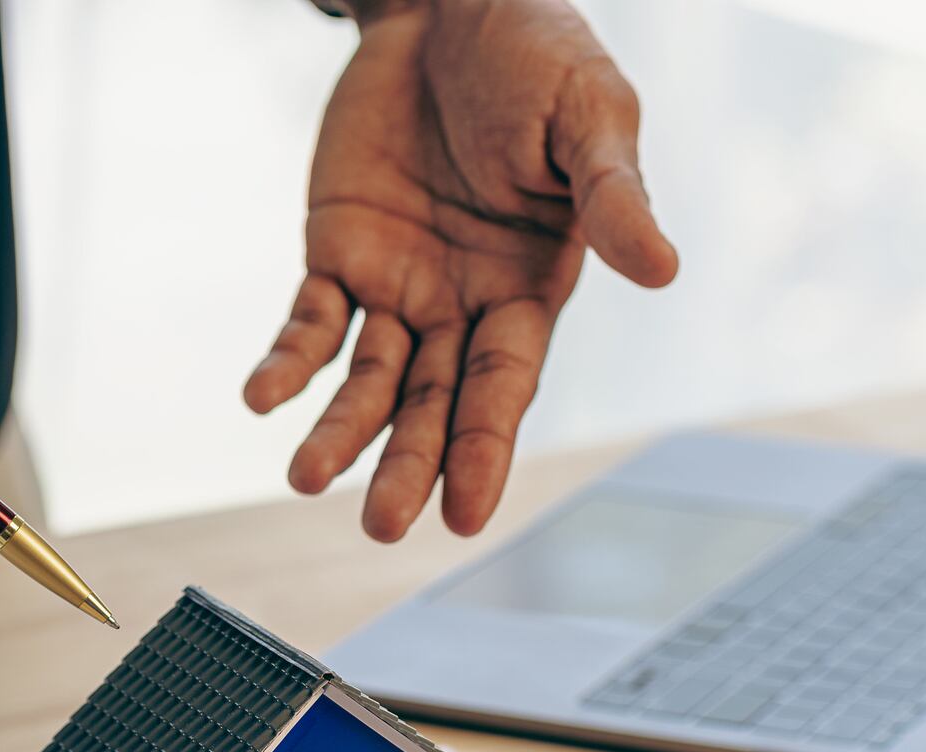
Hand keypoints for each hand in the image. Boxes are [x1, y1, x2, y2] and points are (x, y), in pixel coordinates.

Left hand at [244, 0, 678, 540]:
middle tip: (381, 525)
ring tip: (306, 478)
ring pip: (368, 378)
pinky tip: (262, 397)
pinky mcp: (339, 248)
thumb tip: (663, 269)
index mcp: (531, 289)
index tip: (464, 517)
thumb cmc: (540, 53)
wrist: (454, 0)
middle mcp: (464, 304)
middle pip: (435, 403)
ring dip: (340, 431)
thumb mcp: (592, 117)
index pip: (505, 386)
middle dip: (410, 463)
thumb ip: (615, 195)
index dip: (485, 450)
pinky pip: (310, 320)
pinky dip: (287, 360)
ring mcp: (399, 282)